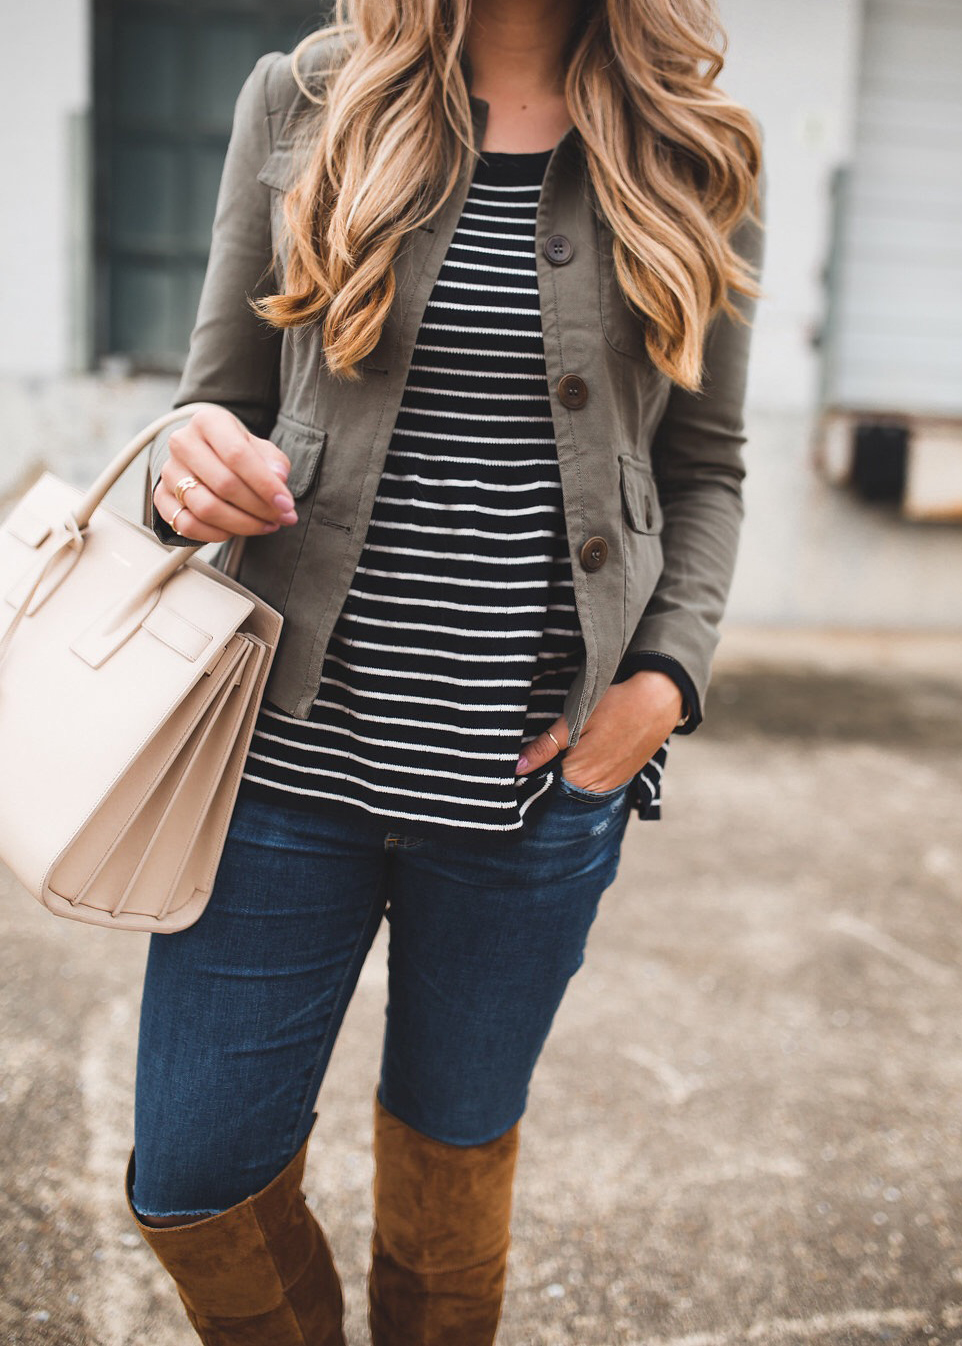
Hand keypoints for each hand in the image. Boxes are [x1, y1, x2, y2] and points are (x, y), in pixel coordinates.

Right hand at [152, 405, 297, 542]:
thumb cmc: (237, 451)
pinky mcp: (161, 496)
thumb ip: (273, 462)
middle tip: (281, 519)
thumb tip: (278, 478)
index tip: (286, 505)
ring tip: (265, 525)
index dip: (265, 484)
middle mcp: (182, 442)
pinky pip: (187, 525)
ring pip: (205, 508)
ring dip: (242, 524)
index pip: (237, 454)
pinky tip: (237, 531)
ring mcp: (169, 470)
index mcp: (208, 421)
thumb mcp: (260, 448)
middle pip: (223, 484)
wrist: (205, 454)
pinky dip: (216, 534)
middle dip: (259, 508)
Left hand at [515, 670, 682, 789]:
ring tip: (560, 753)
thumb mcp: (575, 720)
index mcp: (579, 776)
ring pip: (576, 787)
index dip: (531, 775)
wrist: (660, 700)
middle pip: (559, 790)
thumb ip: (545, 747)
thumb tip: (518, 767)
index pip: (542, 787)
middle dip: (547, 776)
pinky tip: (580, 755)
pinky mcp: (622, 778)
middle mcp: (595, 789)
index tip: (521, 764)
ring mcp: (611, 785)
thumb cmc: (615, 705)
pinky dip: (583, 773)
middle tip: (539, 755)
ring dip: (565, 776)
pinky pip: (594, 783)